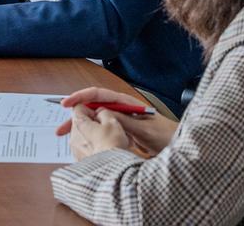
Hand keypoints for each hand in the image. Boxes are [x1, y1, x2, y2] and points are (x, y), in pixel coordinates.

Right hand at [56, 87, 176, 156]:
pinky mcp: (122, 133)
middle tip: (61, 128)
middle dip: (75, 116)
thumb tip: (102, 113)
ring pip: (94, 120)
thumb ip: (124, 120)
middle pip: (92, 107)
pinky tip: (83, 143)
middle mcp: (120, 109)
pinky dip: (90, 135)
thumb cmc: (167, 136)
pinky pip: (101, 130)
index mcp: (125, 103)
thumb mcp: (144, 129)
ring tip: (67, 137)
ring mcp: (120, 121)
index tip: (66, 104)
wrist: (181, 149)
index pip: (97, 94)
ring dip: (80, 128)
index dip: (80, 97)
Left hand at [66, 105, 129, 160]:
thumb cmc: (112, 146)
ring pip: (83, 136)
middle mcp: (73, 136)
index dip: (91, 110)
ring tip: (109, 143)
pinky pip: (85, 149)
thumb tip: (100, 112)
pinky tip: (105, 153)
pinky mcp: (79, 160)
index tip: (100, 116)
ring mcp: (75, 149)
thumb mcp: (113, 123)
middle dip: (93, 124)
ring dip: (94, 137)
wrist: (111, 172)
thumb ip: (104, 113)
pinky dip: (94, 148)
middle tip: (107, 130)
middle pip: (80, 123)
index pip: (78, 107)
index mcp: (79, 123)